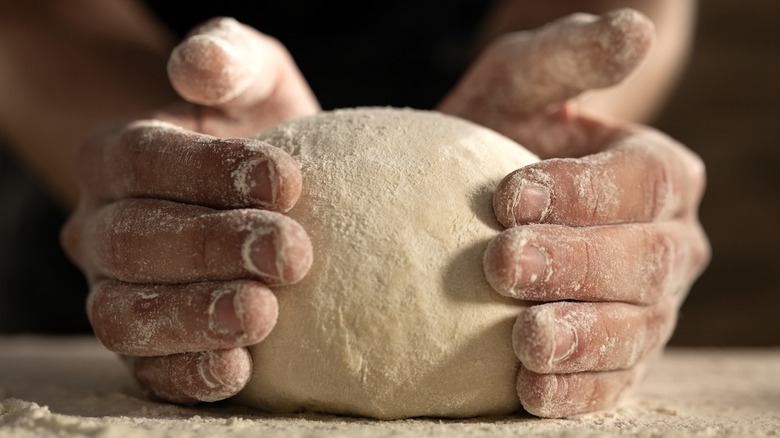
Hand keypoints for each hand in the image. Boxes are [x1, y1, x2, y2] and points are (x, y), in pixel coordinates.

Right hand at [61, 17, 318, 402]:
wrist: (273, 196)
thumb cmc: (264, 131)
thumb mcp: (256, 79)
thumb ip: (230, 57)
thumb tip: (197, 65)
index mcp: (119, 157)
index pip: (143, 161)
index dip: (208, 171)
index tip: (286, 182)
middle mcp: (102, 228)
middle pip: (131, 241)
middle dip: (211, 247)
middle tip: (291, 253)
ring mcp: (117, 291)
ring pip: (125, 314)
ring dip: (192, 316)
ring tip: (261, 315)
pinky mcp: (148, 347)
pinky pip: (148, 371)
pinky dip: (187, 373)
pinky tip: (239, 368)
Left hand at [439, 9, 709, 416]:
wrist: (481, 204)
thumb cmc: (503, 131)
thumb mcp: (522, 82)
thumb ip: (570, 55)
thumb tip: (633, 27)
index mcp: (660, 174)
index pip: (641, 182)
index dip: (582, 191)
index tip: (506, 195)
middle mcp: (668, 244)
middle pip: (643, 260)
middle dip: (574, 264)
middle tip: (500, 263)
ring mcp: (648, 308)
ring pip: (633, 329)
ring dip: (580, 337)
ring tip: (524, 338)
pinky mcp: (616, 358)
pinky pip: (610, 383)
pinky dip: (577, 391)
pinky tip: (532, 391)